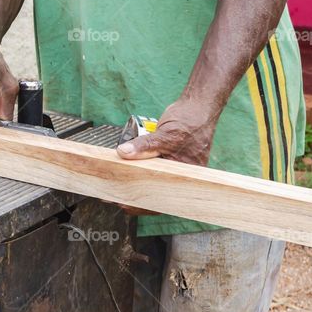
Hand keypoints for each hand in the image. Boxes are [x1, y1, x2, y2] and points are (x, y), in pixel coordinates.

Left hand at [115, 99, 221, 215]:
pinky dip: (139, 170)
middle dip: (134, 194)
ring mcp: (174, 167)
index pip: (163, 198)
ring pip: (151, 180)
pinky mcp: (167, 159)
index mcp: (185, 175)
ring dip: (135, 182)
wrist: (198, 106)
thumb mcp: (164, 134)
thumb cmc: (189, 120)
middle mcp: (180, 175)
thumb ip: (144, 145)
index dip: (143, 204)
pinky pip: (152, 169)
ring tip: (116, 185)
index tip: (123, 204)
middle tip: (113, 195)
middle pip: (155, 191)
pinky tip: (126, 170)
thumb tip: (123, 153)